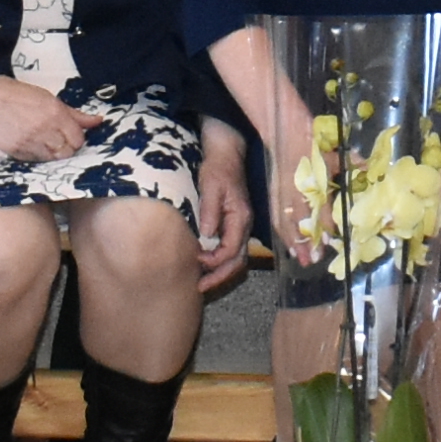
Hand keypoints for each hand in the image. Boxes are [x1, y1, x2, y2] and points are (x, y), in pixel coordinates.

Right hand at [0, 77, 89, 162]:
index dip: (76, 139)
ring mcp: (29, 141)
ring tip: (44, 142)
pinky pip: (35, 161)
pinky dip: (38, 155)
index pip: (78, 139)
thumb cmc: (21, 96)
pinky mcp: (16, 151)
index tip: (69, 135)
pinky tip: (32, 144)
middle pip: (67, 152)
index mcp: (55, 113)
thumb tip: (99, 121)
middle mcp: (44, 128)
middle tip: (58, 140)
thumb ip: (75, 114)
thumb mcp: (50, 99)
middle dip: (66, 148)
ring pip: (53, 159)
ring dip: (52, 153)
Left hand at [194, 129, 257, 285]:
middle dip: (219, 276)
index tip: (196, 261)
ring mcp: (241, 226)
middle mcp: (245, 225)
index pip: (232, 249)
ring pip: (236, 258)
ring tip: (202, 283)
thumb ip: (210, 210)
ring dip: (220, 273)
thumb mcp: (211, 186)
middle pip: (238, 261)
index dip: (214, 261)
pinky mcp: (234, 225)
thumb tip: (206, 235)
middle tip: (200, 287)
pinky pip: (231, 250)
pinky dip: (220, 262)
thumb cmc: (217, 168)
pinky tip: (205, 266)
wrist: (226, 154)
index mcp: (241, 217)